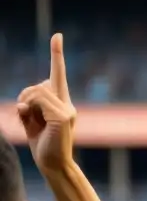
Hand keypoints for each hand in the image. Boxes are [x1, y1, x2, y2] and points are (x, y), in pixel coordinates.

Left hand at [16, 33, 75, 175]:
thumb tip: (31, 95)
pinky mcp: (63, 117)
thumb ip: (31, 104)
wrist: (53, 164)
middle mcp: (68, 104)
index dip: (57, 54)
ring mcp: (68, 110)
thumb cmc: (42, 144)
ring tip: (27, 118)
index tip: (57, 36)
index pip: (58, 74)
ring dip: (25, 102)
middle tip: (24, 113)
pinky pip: (39, 101)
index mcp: (62, 104)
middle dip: (25, 96)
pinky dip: (30, 109)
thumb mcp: (32, 120)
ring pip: (37, 91)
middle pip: (39, 85)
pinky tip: (33, 122)